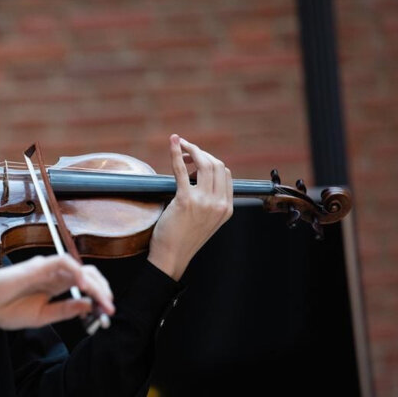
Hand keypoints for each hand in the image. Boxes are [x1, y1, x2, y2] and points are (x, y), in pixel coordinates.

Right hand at [0, 255, 114, 329]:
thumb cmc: (3, 309)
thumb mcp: (41, 317)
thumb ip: (65, 310)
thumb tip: (90, 306)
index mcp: (54, 287)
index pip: (84, 285)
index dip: (99, 297)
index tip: (107, 314)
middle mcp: (52, 275)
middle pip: (87, 274)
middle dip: (103, 291)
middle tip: (110, 309)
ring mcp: (45, 269)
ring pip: (79, 267)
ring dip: (95, 283)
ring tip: (103, 301)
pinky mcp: (36, 266)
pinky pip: (62, 263)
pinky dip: (77, 273)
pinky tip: (84, 288)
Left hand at [147, 134, 233, 280]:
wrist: (171, 257)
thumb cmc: (183, 238)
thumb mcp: (206, 220)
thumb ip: (208, 201)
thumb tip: (196, 176)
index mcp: (226, 208)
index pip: (225, 174)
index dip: (211, 161)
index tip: (196, 159)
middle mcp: (219, 203)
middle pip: (217, 165)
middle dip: (201, 153)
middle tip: (187, 149)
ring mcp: (204, 202)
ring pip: (204, 163)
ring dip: (191, 150)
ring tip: (180, 146)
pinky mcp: (185, 200)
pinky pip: (181, 169)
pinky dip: (176, 152)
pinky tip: (173, 142)